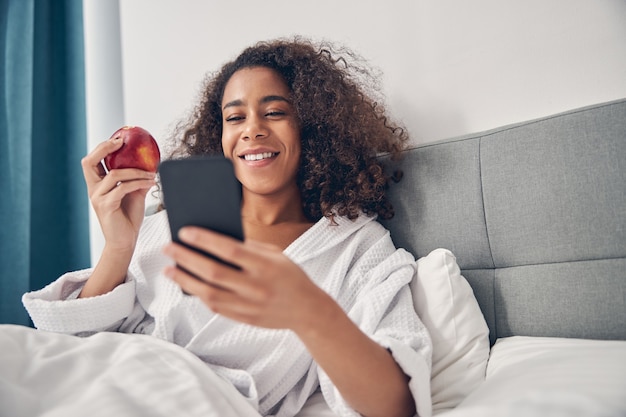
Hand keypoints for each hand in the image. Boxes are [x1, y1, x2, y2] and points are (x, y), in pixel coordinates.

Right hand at [81, 137, 156, 251]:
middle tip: (122, 142)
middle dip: (105, 148)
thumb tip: (149, 164)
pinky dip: (139, 183)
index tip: (119, 138)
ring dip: (136, 171)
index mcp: (97, 185)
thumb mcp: (134, 194)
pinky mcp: (106, 206)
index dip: (103, 147)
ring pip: (114, 174)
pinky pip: (123, 188)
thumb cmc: (128, 218)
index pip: (92, 161)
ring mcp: (98, 197)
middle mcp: (93, 189)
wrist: (126, 241)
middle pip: (89, 161)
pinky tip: (151, 183)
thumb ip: (136, 179)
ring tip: (151, 174)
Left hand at [162, 227, 330, 329]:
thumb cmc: (289, 275)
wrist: (308, 310)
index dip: (204, 240)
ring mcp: (249, 306)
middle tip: (168, 247)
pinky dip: (198, 294)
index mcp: (266, 266)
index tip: (184, 231)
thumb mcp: (275, 255)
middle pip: (213, 272)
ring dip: (184, 280)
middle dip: (186, 258)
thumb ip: (248, 248)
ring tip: (169, 269)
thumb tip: (213, 240)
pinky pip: (215, 307)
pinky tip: (187, 284)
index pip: (229, 250)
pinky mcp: (244, 319)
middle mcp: (256, 287)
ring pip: (208, 293)